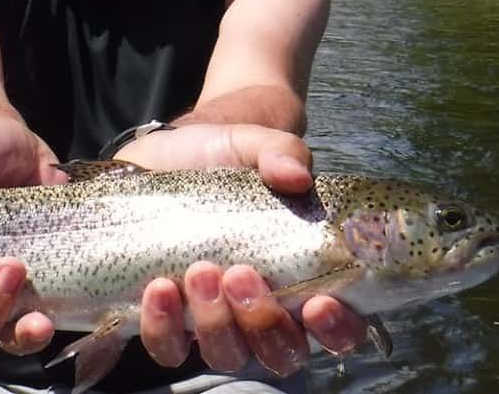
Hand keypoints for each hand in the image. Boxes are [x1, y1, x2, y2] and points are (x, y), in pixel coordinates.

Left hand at [117, 123, 367, 373]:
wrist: (163, 153)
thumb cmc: (222, 156)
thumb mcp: (254, 144)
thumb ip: (281, 152)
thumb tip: (296, 175)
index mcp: (303, 277)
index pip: (338, 326)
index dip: (337, 328)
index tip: (319, 302)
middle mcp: (263, 310)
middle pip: (281, 351)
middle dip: (263, 321)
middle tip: (241, 273)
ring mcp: (214, 319)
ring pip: (226, 353)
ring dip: (215, 323)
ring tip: (199, 271)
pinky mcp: (166, 318)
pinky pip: (167, 347)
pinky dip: (163, 328)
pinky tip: (159, 289)